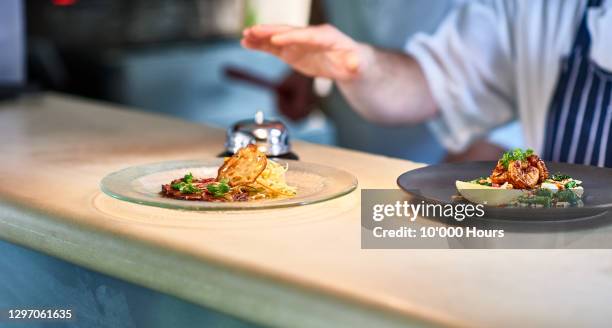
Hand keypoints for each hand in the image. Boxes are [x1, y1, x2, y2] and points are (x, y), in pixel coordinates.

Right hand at [241, 24, 368, 80]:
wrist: (347, 62)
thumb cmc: (353, 61)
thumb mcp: (357, 64)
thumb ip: (355, 63)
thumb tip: (355, 64)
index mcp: (326, 36)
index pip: (307, 35)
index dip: (292, 37)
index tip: (277, 41)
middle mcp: (309, 36)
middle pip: (288, 31)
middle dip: (270, 32)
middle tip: (253, 31)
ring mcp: (298, 43)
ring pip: (277, 37)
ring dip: (260, 36)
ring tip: (244, 36)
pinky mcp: (291, 51)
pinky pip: (273, 47)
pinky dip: (260, 45)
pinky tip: (246, 43)